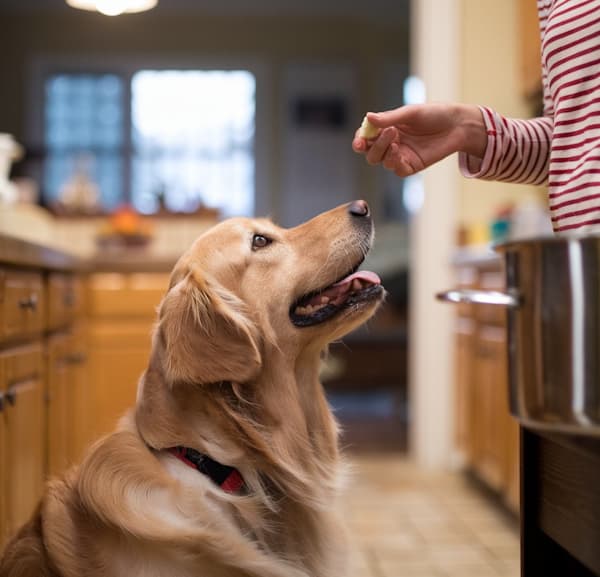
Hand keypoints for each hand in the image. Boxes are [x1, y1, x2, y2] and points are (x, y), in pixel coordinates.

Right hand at [352, 103, 486, 176]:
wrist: (457, 126)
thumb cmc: (435, 114)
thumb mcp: (410, 113)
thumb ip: (389, 118)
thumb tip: (368, 117)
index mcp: (387, 128)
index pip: (366, 137)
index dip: (360, 140)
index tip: (359, 141)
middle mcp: (391, 143)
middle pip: (370, 152)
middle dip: (372, 146)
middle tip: (385, 134)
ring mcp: (400, 156)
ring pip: (380, 161)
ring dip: (383, 151)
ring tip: (395, 140)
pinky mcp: (410, 166)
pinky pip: (396, 169)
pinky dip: (393, 162)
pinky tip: (398, 152)